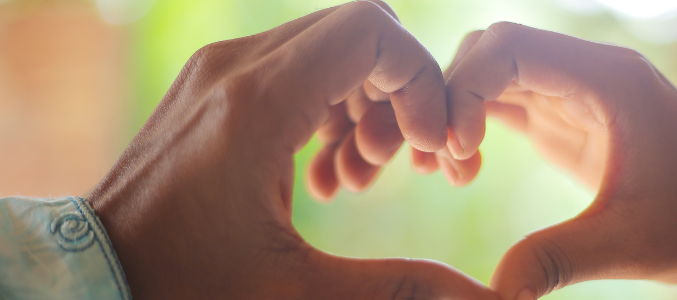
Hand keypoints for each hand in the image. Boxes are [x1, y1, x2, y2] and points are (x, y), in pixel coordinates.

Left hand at [86, 2, 496, 298]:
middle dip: (400, 90)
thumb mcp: (297, 293)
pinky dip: (333, 104)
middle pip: (358, 29)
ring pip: (330, 45)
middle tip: (398, 161)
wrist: (94, 277)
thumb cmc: (183, 286)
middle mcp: (237, 67)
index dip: (419, 80)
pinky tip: (328, 169)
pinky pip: (298, 66)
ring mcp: (221, 70)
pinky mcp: (217, 85)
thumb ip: (400, 289)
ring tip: (361, 174)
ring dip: (367, 100)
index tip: (423, 145)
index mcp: (258, 104)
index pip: (370, 31)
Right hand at [442, 23, 676, 299]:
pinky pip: (505, 99)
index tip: (456, 150)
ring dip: (458, 111)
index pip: (511, 46)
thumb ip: (557, 260)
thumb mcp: (630, 245)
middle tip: (439, 165)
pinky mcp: (569, 118)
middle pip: (492, 49)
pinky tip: (466, 169)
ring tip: (448, 172)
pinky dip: (474, 124)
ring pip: (493, 71)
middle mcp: (590, 72)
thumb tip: (493, 293)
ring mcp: (577, 92)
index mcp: (610, 78)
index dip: (467, 87)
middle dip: (452, 97)